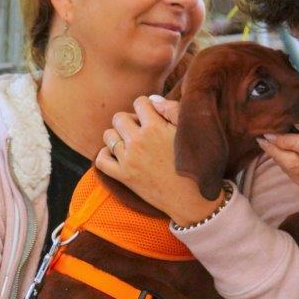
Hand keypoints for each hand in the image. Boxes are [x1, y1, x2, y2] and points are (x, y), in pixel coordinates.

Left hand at [95, 97, 221, 224]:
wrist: (194, 198)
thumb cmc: (198, 163)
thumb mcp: (190, 131)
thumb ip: (172, 109)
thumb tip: (152, 99)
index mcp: (156, 126)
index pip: (140, 102)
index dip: (147, 108)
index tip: (154, 118)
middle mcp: (138, 140)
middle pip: (119, 117)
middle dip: (130, 120)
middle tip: (143, 132)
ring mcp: (129, 159)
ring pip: (108, 135)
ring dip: (118, 136)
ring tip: (132, 144)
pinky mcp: (124, 176)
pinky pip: (101, 160)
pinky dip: (106, 155)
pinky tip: (118, 156)